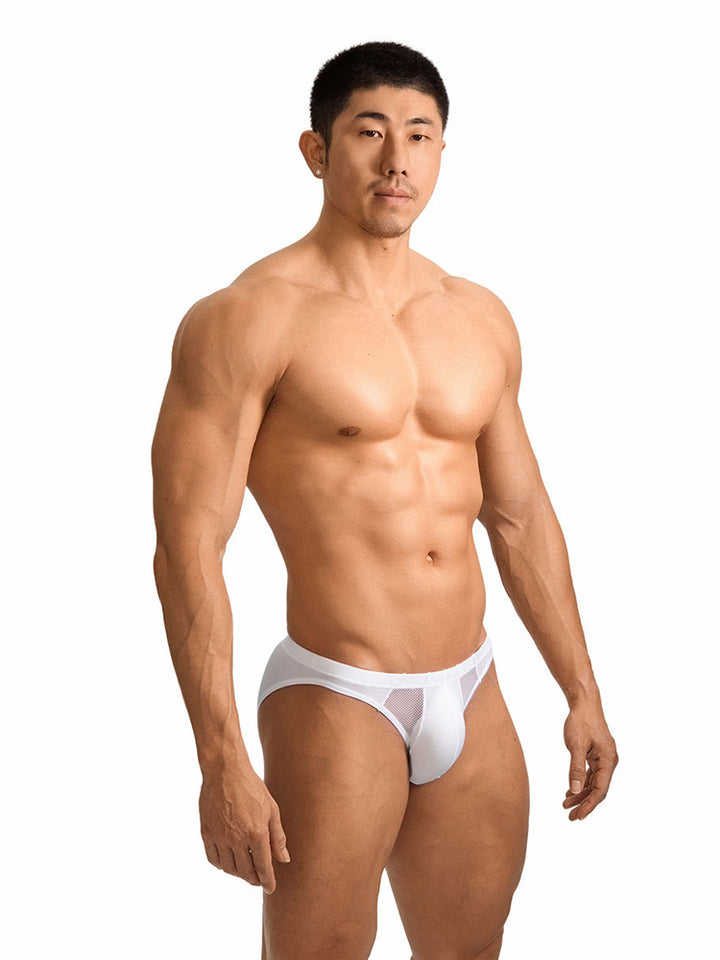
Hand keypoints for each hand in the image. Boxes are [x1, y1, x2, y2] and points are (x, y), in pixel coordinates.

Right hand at [199, 765, 290, 892]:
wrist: (225, 771)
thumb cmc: (252, 787)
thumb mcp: (271, 809)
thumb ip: (278, 837)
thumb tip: (284, 859)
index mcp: (257, 833)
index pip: (263, 867)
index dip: (268, 881)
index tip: (270, 889)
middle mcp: (237, 839)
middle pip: (245, 872)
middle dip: (254, 879)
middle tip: (258, 879)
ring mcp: (220, 837)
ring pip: (229, 868)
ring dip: (238, 874)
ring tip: (245, 869)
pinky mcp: (206, 833)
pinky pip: (213, 859)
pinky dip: (222, 865)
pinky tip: (228, 861)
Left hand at [562, 699, 617, 820]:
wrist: (584, 703)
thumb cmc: (580, 721)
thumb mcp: (575, 746)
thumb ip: (575, 769)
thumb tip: (574, 790)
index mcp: (608, 760)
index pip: (600, 790)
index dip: (589, 805)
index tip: (578, 816)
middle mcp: (609, 761)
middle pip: (598, 789)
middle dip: (584, 803)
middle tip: (570, 816)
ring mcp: (604, 758)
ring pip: (594, 782)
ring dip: (581, 794)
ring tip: (566, 804)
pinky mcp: (598, 755)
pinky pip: (591, 774)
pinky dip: (581, 783)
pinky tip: (571, 791)